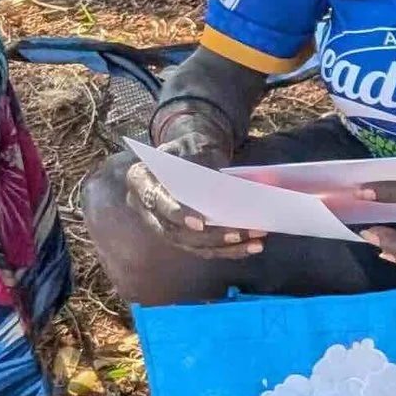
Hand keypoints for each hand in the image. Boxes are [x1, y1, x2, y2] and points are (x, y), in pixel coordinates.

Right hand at [124, 101, 263, 261]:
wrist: (189, 155)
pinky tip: (251, 247)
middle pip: (176, 232)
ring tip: (255, 243)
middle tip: (240, 233)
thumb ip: (198, 163)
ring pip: (192, 245)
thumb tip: (223, 187)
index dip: (177, 214)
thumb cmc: (188, 148)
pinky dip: (229, 250)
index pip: (155, 201)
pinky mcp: (181, 237)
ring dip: (226, 246)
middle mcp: (145, 208)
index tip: (200, 222)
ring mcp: (163, 225)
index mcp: (140, 180)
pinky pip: (204, 249)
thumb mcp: (190, 145)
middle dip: (211, 236)